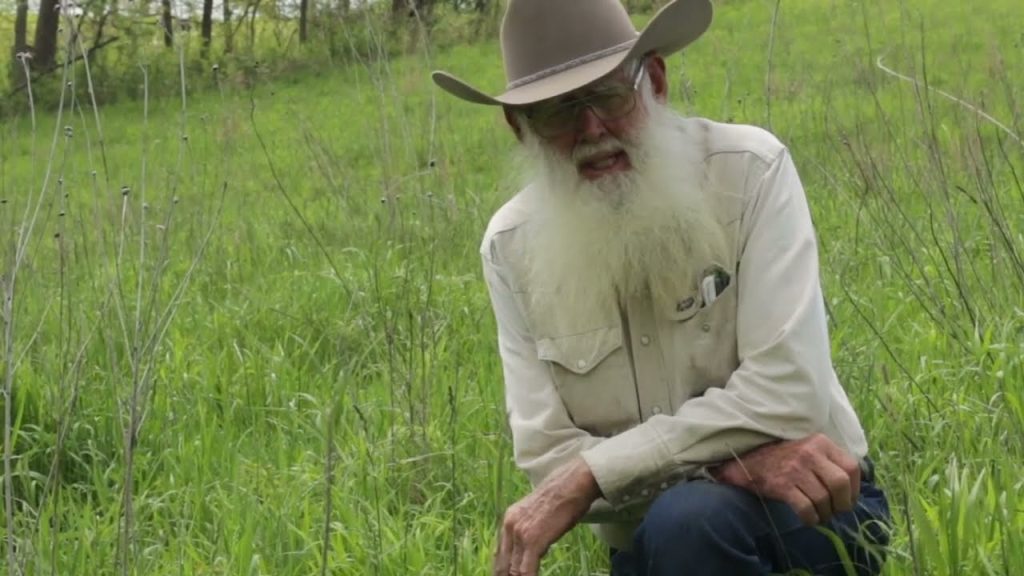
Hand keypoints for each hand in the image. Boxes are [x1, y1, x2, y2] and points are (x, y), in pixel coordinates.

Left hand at [493, 457, 601, 575]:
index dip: (503, 571)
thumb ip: (528, 530)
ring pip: (513, 570)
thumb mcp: (537, 514)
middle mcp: (509, 526)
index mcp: (508, 520)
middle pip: (502, 565)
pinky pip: (525, 570)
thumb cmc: (561, 498)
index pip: (499, 555)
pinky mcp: (533, 540)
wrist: (572, 483)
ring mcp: (520, 533)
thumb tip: (530, 550)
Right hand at [712, 433, 860, 525]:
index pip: (851, 467)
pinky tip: (809, 518)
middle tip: (837, 510)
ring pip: (824, 499)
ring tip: (821, 515)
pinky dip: (811, 518)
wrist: (748, 460)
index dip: (855, 488)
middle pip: (840, 484)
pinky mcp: (782, 486)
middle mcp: (810, 453)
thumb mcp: (810, 448)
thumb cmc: (784, 456)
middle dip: (843, 503)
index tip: (849, 498)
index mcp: (821, 442)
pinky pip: (806, 508)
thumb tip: (855, 485)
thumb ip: (831, 459)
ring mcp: (795, 470)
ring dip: (826, 513)